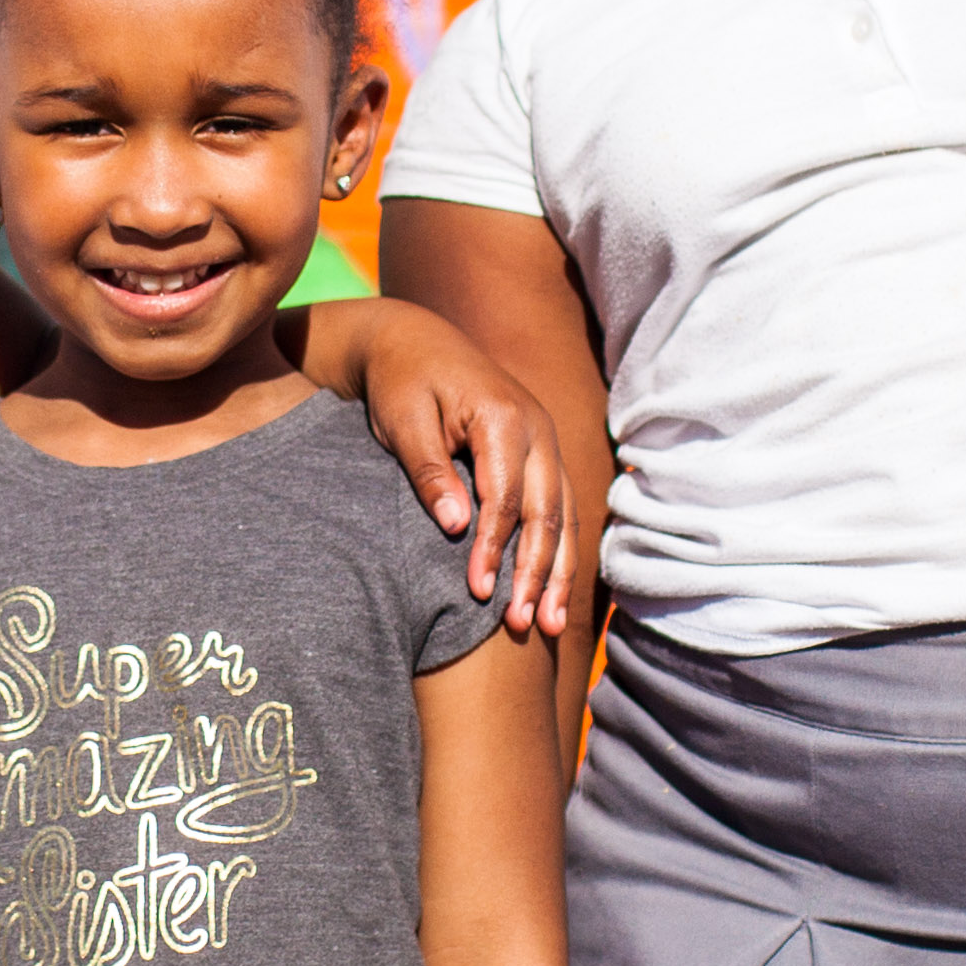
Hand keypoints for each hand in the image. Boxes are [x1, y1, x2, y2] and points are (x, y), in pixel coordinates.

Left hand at [344, 306, 583, 637]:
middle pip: (547, 513)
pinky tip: (553, 591)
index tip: (478, 593)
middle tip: (523, 625)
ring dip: (557, 573)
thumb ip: (430, 472)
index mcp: (503, 417)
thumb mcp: (403, 421)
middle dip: (536, 573)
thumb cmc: (401, 381)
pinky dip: (559, 552)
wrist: (415, 340)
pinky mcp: (542, 454)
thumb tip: (456, 528)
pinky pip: (561, 508)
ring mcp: (546, 441)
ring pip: (564, 516)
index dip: (495, 550)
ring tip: (547, 625)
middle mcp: (537, 429)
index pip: (507, 498)